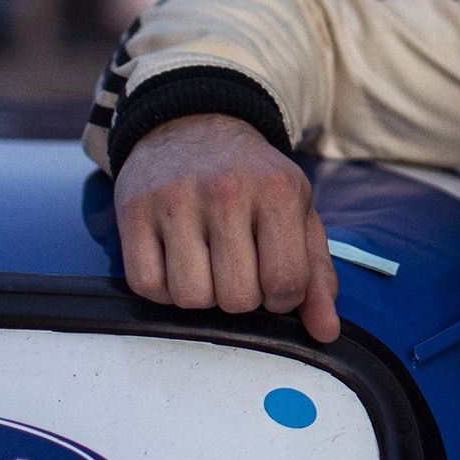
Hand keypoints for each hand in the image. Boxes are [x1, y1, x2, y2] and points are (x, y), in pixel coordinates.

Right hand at [114, 114, 340, 343]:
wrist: (192, 126)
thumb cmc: (253, 179)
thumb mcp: (297, 213)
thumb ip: (317, 275)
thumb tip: (326, 333)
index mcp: (278, 191)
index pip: (286, 284)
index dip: (282, 298)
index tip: (273, 278)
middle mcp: (227, 191)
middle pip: (237, 299)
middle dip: (242, 298)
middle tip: (238, 267)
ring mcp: (175, 200)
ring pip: (190, 299)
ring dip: (201, 295)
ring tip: (208, 263)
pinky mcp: (134, 211)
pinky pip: (147, 286)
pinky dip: (163, 288)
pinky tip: (177, 260)